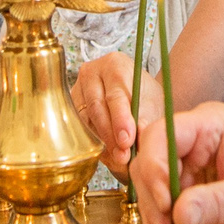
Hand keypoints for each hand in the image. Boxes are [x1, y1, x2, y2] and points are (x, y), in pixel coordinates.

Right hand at [70, 50, 142, 177]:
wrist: (134, 92)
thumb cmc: (144, 94)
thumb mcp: (152, 103)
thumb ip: (145, 119)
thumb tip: (138, 139)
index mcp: (114, 65)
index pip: (115, 95)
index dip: (121, 120)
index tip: (127, 140)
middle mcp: (91, 74)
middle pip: (97, 108)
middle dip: (110, 136)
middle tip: (123, 156)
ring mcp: (78, 89)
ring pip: (85, 120)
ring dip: (101, 143)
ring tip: (119, 159)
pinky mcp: (71, 106)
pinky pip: (79, 127)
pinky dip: (93, 143)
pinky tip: (108, 154)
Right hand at [129, 104, 223, 223]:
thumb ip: (217, 202)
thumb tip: (178, 215)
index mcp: (209, 126)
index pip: (162, 137)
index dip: (156, 169)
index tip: (165, 205)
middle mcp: (193, 145)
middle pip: (151, 172)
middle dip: (154, 213)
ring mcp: (189, 172)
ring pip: (153, 200)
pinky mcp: (190, 198)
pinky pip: (165, 219)